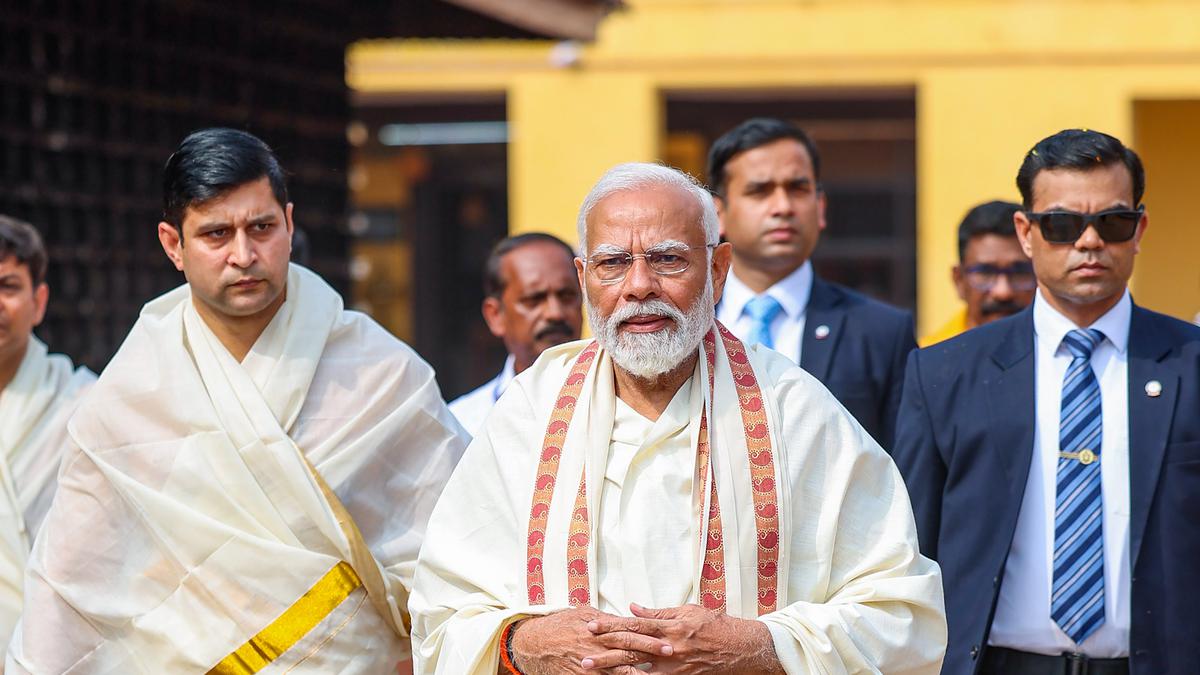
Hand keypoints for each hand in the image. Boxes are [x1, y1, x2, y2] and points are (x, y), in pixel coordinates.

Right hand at [509, 607, 673, 674]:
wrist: (534, 642)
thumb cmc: (560, 625)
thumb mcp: (583, 614)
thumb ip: (605, 619)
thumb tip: (626, 617)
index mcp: (599, 628)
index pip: (629, 631)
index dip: (649, 636)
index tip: (667, 639)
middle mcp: (596, 645)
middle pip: (629, 649)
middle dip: (650, 652)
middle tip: (670, 653)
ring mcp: (590, 663)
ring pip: (619, 670)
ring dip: (638, 673)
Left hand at [583, 603, 783, 673]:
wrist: (740, 648)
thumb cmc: (715, 625)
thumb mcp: (687, 611)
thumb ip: (658, 611)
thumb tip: (633, 607)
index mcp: (669, 626)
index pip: (634, 624)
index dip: (611, 626)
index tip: (591, 627)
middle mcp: (669, 647)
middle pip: (631, 648)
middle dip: (605, 651)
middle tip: (584, 655)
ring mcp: (673, 666)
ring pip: (637, 669)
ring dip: (614, 670)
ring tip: (593, 671)